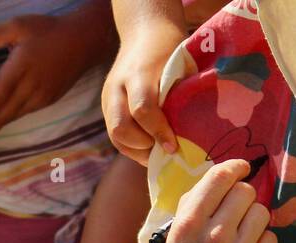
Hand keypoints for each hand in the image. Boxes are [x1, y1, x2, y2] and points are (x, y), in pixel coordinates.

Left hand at [0, 6, 113, 152]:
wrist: (84, 41)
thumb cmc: (48, 31)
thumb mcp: (18, 26)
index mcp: (21, 67)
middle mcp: (30, 87)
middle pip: (3, 114)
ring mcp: (40, 97)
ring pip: (12, 117)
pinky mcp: (47, 101)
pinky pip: (21, 113)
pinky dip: (6, 121)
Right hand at [100, 21, 184, 163]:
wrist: (144, 35)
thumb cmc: (170, 51)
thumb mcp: (179, 67)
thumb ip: (180, 95)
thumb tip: (190, 133)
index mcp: (138, 73)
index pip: (142, 109)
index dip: (158, 131)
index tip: (173, 146)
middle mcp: (117, 87)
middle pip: (120, 127)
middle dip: (142, 145)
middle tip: (163, 150)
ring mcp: (107, 99)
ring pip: (115, 136)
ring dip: (136, 151)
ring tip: (156, 154)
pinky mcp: (106, 108)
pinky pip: (115, 136)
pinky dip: (131, 147)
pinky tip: (148, 149)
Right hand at [155, 159, 277, 242]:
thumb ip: (186, 219)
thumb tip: (208, 189)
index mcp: (186, 226)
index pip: (219, 178)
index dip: (234, 169)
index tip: (241, 169)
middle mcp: (213, 234)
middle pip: (244, 192)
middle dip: (242, 200)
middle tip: (235, 216)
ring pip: (260, 213)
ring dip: (253, 222)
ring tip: (240, 241)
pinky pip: (270, 239)